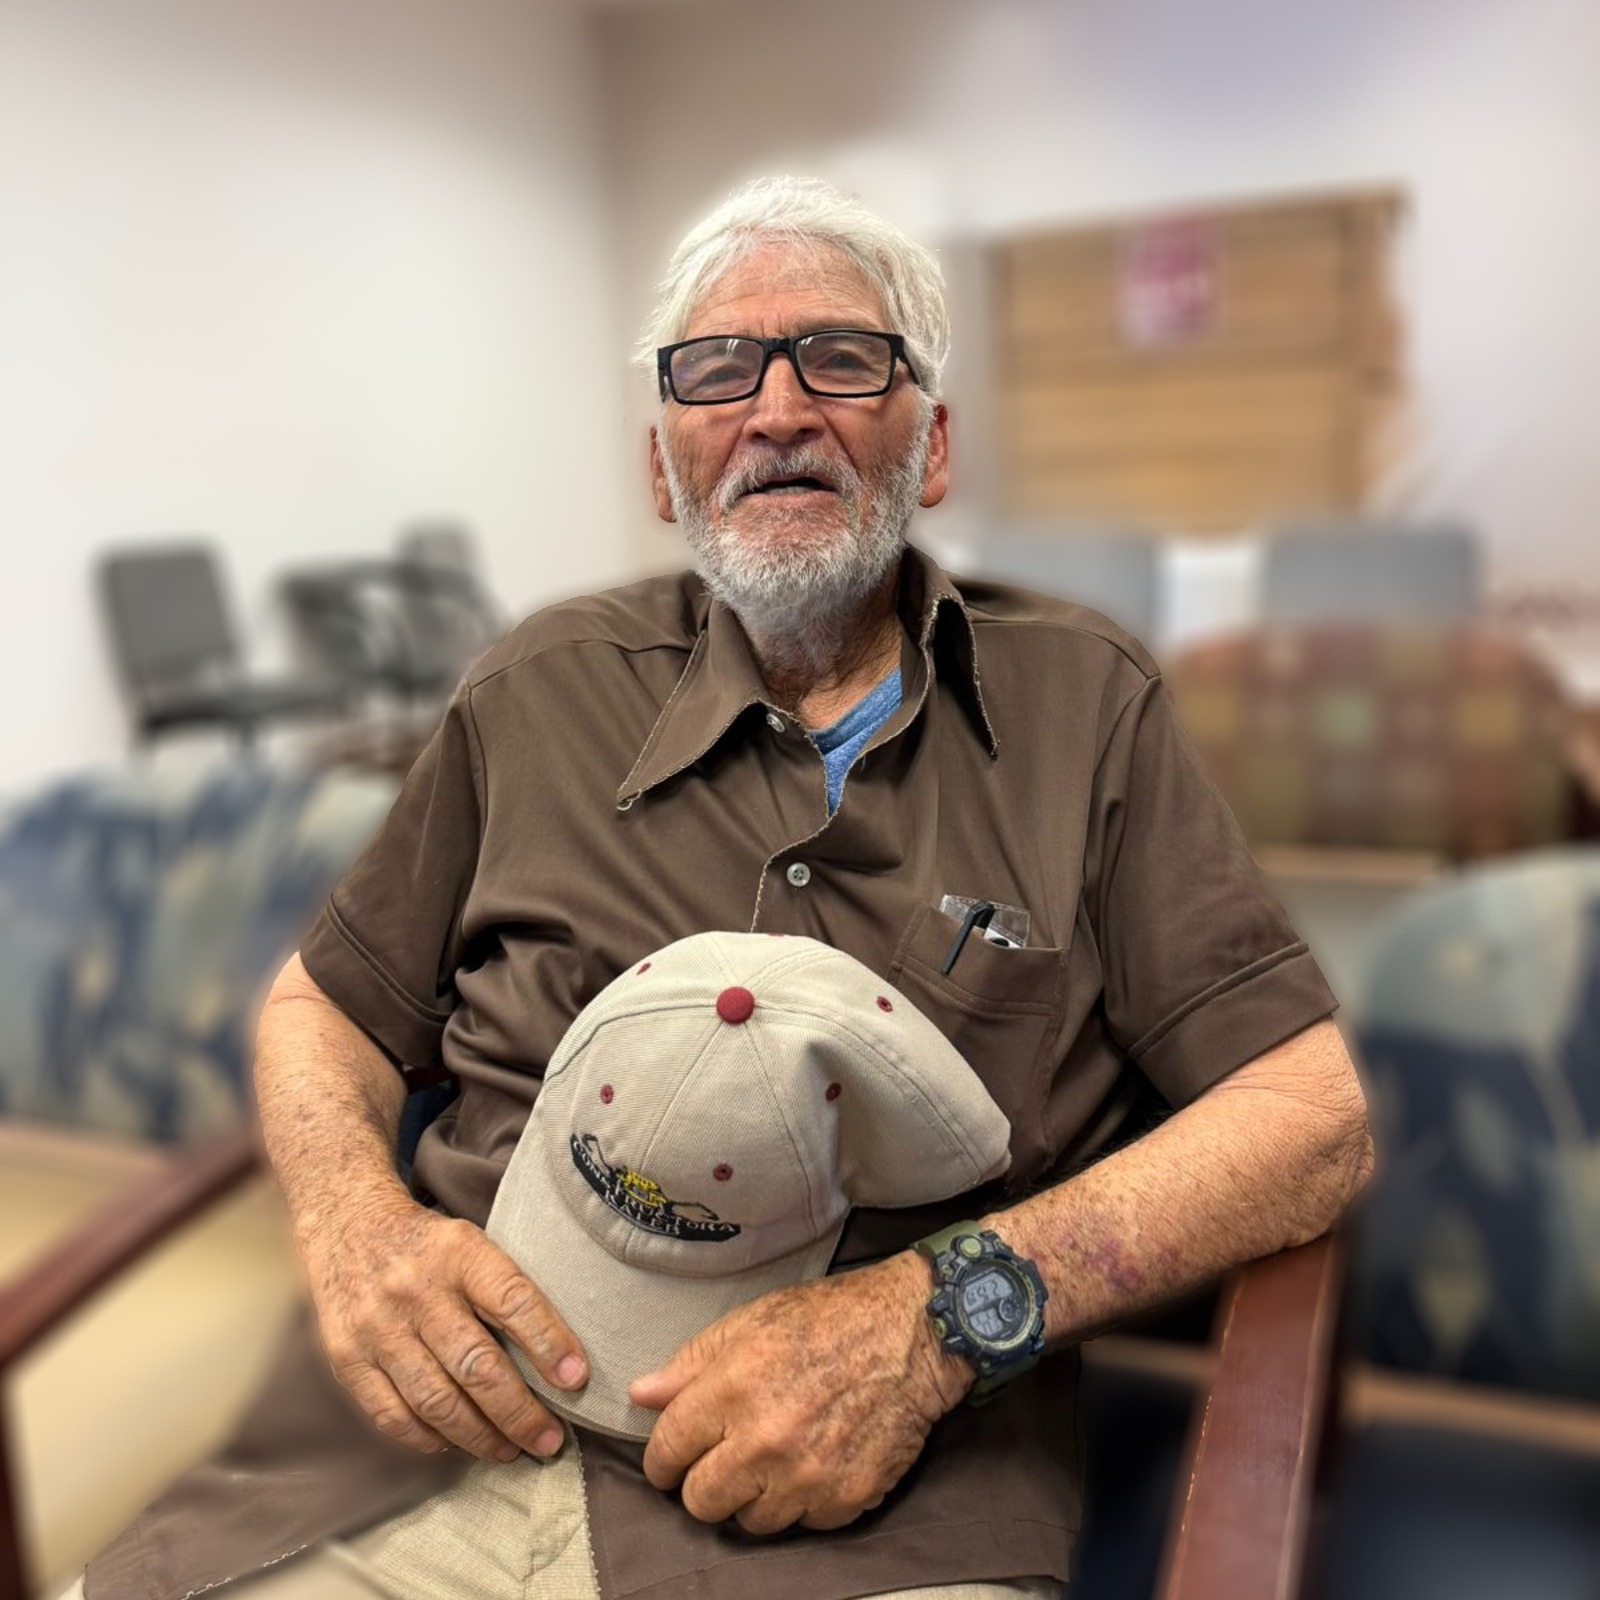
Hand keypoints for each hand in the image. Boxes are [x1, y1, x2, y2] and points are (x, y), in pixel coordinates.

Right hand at [298, 1188, 587, 1461]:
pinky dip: (429, 1439)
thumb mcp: (471, 1242)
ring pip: (436, 1400)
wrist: (348, 1225)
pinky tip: (456, 1443)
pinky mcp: (347, 1358)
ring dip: (479, 1436)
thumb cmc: (429, 1244)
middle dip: (519, 1412)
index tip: (576, 1378)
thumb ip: (504, 1290)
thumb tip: (557, 1359)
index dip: (548, 1342)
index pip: (512, 1300)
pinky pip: (392, 1415)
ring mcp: (377, 1327)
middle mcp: (416, 1290)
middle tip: (548, 1440)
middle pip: (475, 1365)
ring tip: (510, 1450)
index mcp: (458, 1252)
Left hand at [628, 1252, 972, 1534]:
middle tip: (723, 1462)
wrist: (912, 1332)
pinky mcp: (846, 1498)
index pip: (667, 1451)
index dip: (661, 1460)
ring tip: (773, 1461)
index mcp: (732, 1389)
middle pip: (701, 1502)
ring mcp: (807, 1475)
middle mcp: (764, 1440)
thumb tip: (643, 1396)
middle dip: (704, 1484)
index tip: (670, 1460)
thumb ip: (691, 1363)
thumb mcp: (751, 1321)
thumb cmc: (828, 1319)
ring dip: (754, 1497)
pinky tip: (814, 1463)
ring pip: (751, 1522)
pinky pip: (804, 1523)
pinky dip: (804, 1501)